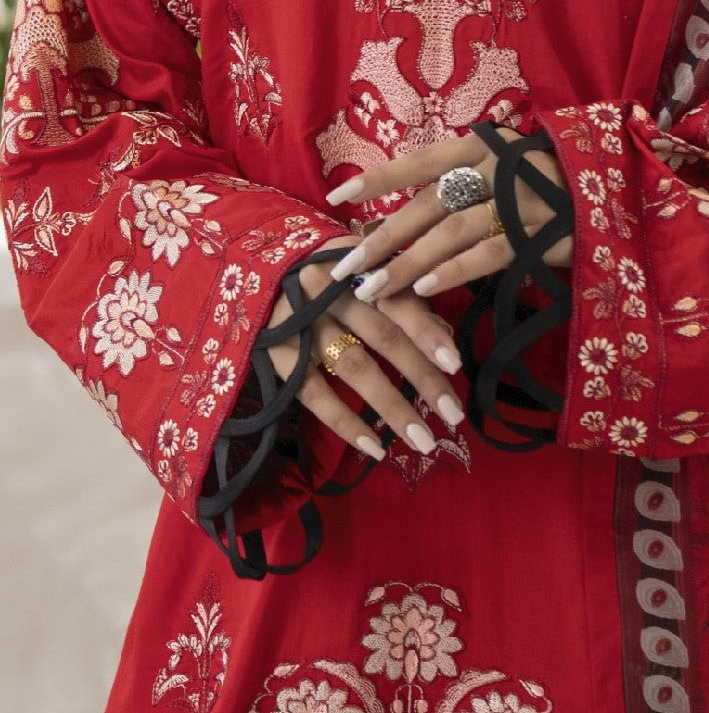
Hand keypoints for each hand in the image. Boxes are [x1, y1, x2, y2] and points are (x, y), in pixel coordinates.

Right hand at [265, 236, 464, 460]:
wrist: (249, 272)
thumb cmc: (322, 275)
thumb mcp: (361, 272)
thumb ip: (402, 299)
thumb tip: (444, 338)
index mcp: (354, 265)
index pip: (397, 299)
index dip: (427, 332)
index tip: (455, 364)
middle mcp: (326, 289)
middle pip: (383, 336)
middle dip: (421, 378)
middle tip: (453, 415)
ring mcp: (298, 322)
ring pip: (354, 368)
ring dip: (392, 407)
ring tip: (422, 440)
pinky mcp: (275, 353)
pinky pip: (314, 393)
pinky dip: (345, 422)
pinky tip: (374, 447)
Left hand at [326, 129, 572, 300]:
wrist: (614, 194)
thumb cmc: (544, 189)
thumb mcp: (501, 178)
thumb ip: (457, 195)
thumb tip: (398, 227)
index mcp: (480, 150)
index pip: (419, 161)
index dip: (378, 178)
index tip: (336, 195)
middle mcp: (494, 168)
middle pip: (425, 205)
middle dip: (382, 240)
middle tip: (346, 269)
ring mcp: (517, 200)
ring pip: (449, 232)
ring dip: (408, 263)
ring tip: (376, 290)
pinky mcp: (539, 233)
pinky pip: (487, 253)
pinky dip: (454, 270)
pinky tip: (426, 288)